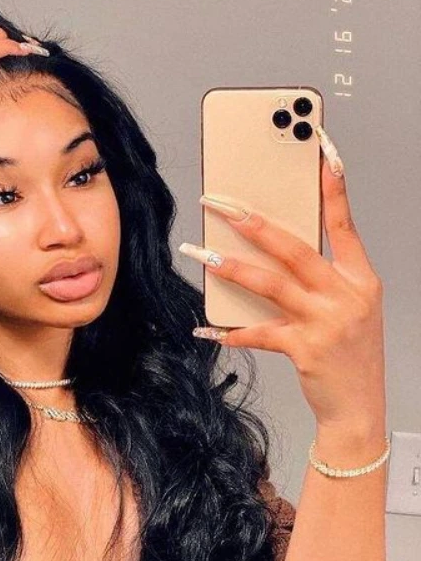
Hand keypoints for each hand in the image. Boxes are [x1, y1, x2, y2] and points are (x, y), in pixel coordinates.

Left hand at [181, 145, 385, 429]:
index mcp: (360, 278)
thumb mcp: (348, 310)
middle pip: (295, 248)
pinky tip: (206, 329)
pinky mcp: (306, 350)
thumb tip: (268, 253)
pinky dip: (231, 331)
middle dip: (254, 223)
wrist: (360, 409)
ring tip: (201, 254)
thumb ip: (318, 281)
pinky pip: (259, 333)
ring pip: (272, 284)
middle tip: (221, 205)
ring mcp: (328, 322)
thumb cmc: (350, 355)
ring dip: (231, 268)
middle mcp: (347, 295)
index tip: (321, 151)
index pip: (344, 223)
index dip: (332, 187)